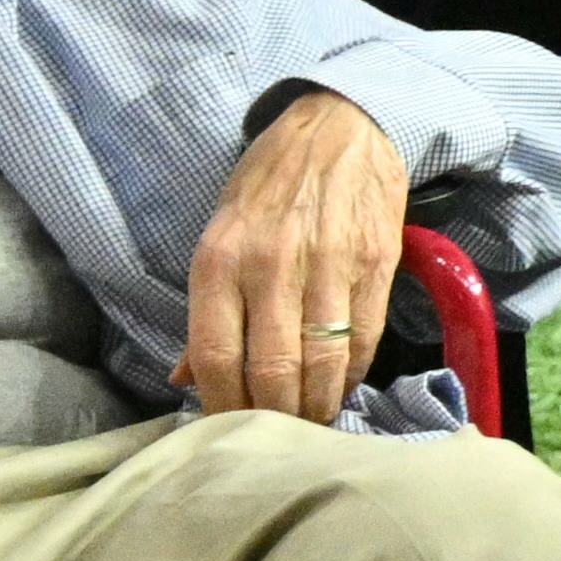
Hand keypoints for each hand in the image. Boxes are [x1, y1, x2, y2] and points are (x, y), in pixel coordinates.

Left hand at [172, 84, 418, 426]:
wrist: (342, 125)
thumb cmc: (268, 184)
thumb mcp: (219, 235)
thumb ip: (207, 309)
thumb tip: (184, 378)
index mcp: (220, 261)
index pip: (217, 356)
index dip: (223, 407)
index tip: (228, 431)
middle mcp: (271, 265)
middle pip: (272, 369)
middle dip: (275, 415)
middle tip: (277, 435)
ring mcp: (328, 264)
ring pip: (323, 361)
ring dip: (318, 403)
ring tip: (313, 421)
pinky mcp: (376, 262)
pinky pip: (364, 336)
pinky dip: (353, 372)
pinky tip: (344, 383)